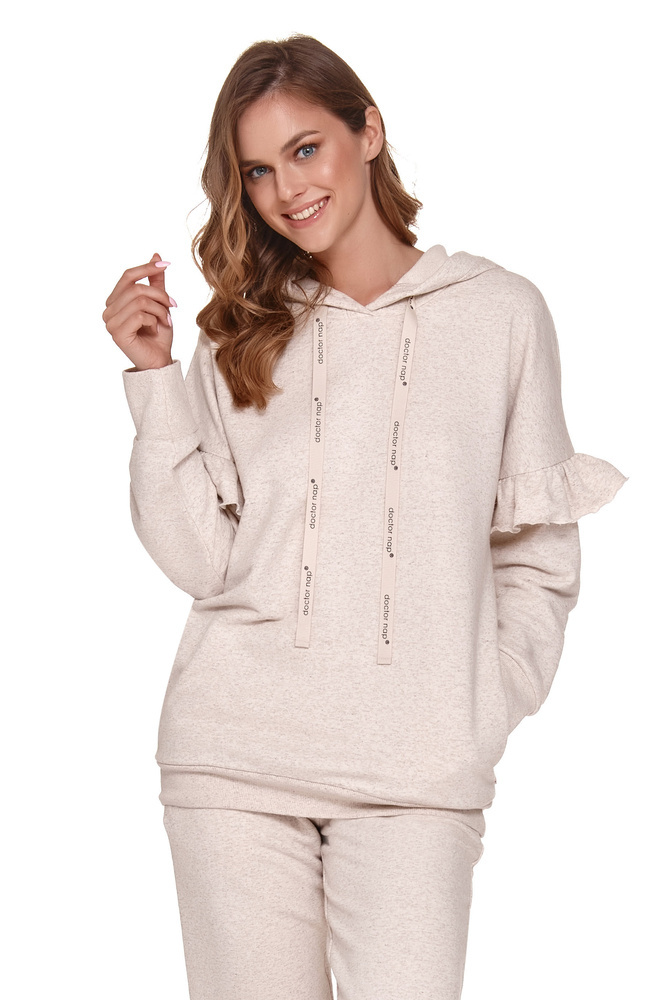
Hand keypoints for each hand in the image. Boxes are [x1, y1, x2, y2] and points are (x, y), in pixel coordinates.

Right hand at [103, 252, 176, 370]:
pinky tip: (155, 330)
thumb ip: (155, 282)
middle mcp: (108, 310)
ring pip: (140, 301)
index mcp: (115, 301)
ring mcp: (110, 322)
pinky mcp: (117, 333)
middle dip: (160, 295)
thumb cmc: (158, 335)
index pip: (127, 276)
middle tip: (173, 305)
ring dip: (159, 310)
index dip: (147, 268)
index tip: (166, 264)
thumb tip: (156, 255)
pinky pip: (140, 315)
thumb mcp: (159, 303)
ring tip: (165, 320)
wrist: (160, 360)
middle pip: (136, 288)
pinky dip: (154, 321)